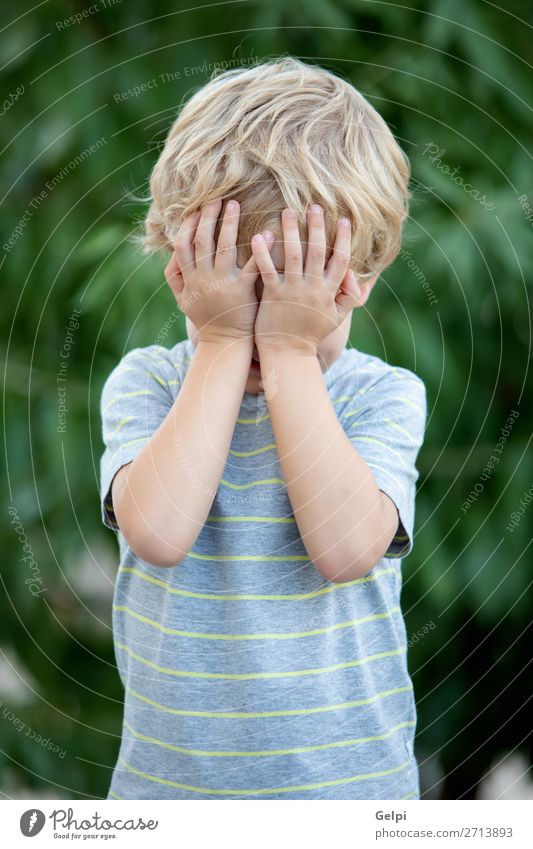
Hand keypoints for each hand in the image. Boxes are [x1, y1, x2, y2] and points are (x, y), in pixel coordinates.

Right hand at [164, 198, 273, 344]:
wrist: (224, 344)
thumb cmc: (206, 320)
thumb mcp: (183, 301)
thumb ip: (175, 277)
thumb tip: (171, 254)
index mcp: (189, 279)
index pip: (183, 244)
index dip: (189, 224)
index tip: (197, 207)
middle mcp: (203, 279)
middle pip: (202, 240)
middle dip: (209, 216)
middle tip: (218, 198)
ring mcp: (222, 284)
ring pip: (223, 247)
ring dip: (229, 223)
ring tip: (235, 205)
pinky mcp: (242, 291)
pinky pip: (252, 266)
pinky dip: (260, 249)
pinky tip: (268, 233)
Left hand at [251, 205, 360, 354]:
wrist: (288, 354)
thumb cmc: (310, 334)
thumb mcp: (335, 317)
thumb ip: (347, 296)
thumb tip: (353, 274)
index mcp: (329, 292)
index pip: (341, 260)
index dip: (343, 239)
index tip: (343, 219)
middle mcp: (313, 289)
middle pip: (318, 252)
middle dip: (317, 227)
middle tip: (314, 205)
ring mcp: (293, 292)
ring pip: (294, 256)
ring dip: (291, 232)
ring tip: (288, 211)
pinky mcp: (273, 296)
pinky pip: (268, 270)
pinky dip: (263, 253)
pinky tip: (259, 235)